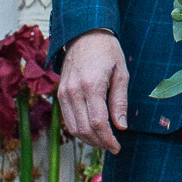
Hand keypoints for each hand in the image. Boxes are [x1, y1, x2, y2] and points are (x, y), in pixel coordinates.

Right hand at [58, 31, 129, 153]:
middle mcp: (74, 91)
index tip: (117, 147)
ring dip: (88, 139)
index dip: (108, 139)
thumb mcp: (121, 73)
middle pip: (84, 128)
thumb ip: (120, 101)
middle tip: (112, 147)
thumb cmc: (107, 51)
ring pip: (73, 127)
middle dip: (99, 142)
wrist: (84, 34)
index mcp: (91, 85)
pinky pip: (67, 119)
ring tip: (103, 141)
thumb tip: (121, 126)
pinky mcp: (60, 93)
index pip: (98, 122)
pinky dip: (79, 129)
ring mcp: (64, 93)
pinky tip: (92, 130)